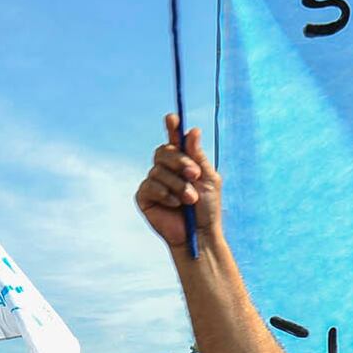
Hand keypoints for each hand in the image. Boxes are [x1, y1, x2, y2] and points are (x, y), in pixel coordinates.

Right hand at [135, 116, 221, 250]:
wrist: (200, 234)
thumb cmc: (207, 208)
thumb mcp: (208, 179)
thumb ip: (199, 156)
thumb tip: (193, 131)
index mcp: (183, 162)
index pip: (174, 140)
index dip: (171, 127)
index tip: (172, 118)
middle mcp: (166, 169)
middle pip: (163, 151)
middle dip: (180, 161)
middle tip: (194, 174)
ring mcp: (154, 182)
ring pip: (158, 170)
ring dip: (177, 184)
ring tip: (189, 200)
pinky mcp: (145, 197)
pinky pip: (150, 186)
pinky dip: (165, 193)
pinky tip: (175, 204)